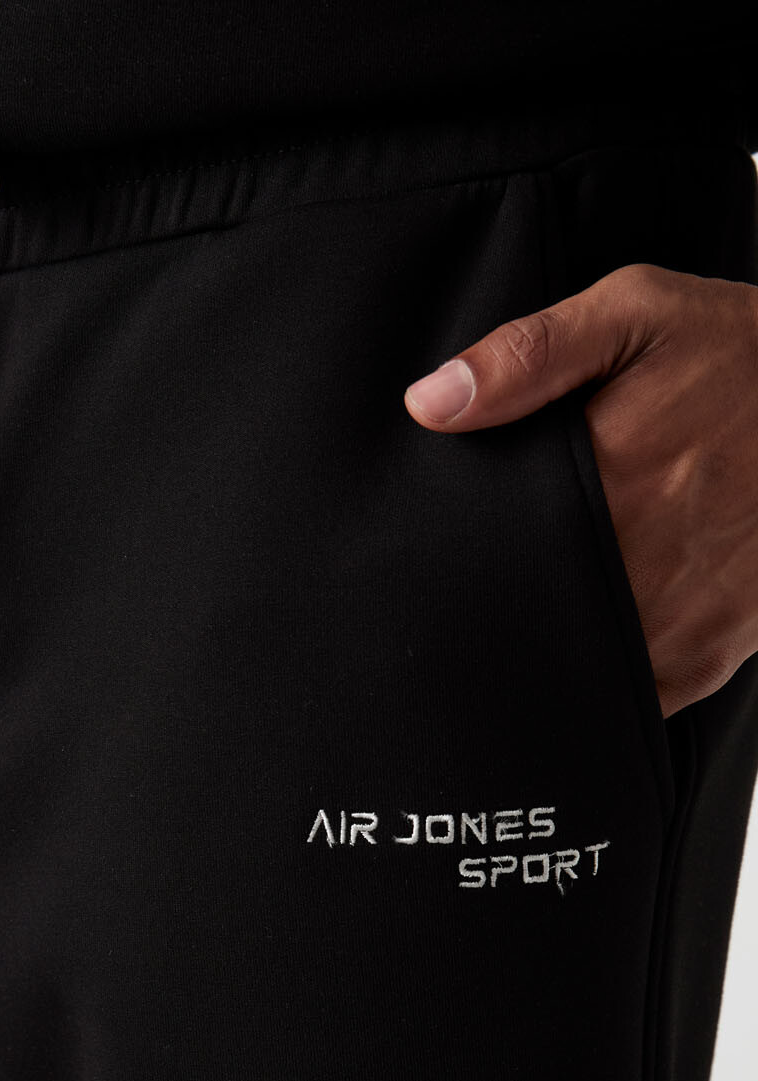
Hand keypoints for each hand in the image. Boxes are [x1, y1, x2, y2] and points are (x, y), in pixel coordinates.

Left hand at [402, 264, 757, 718]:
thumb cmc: (737, 352)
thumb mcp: (638, 315)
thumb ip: (530, 354)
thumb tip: (427, 403)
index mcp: (611, 475)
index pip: (493, 546)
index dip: (461, 553)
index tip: (440, 548)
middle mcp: (643, 561)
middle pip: (526, 611)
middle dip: (496, 603)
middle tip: (481, 580)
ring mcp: (677, 621)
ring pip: (571, 663)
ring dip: (544, 644)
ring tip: (532, 606)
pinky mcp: (705, 657)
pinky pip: (627, 694)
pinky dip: (597, 676)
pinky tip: (582, 638)